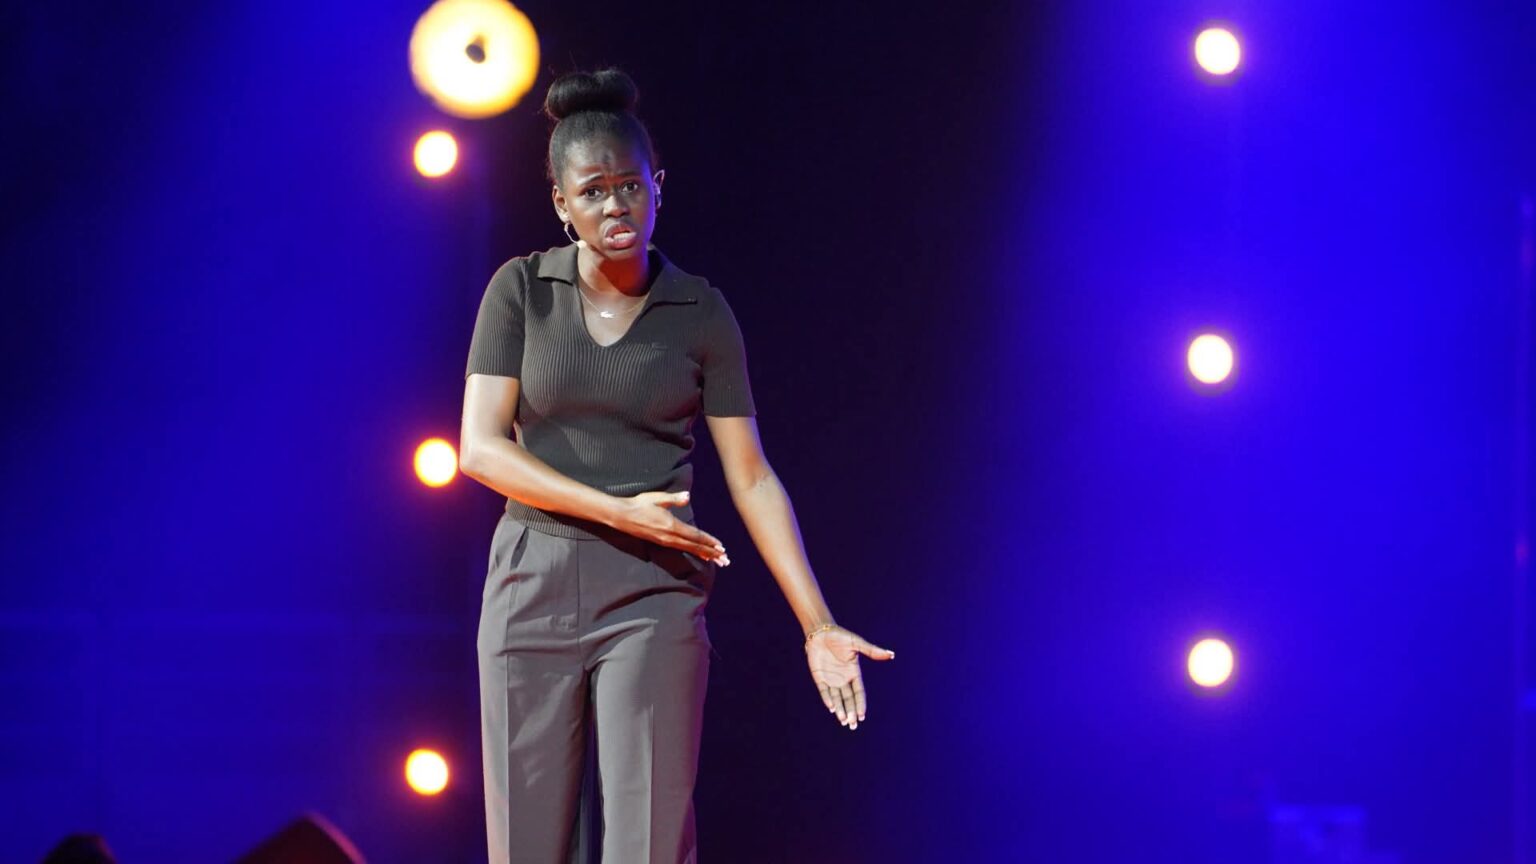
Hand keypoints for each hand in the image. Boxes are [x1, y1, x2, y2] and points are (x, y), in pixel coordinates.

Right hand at [612, 490, 730, 564]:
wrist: (621, 516)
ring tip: (716, 560)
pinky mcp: (660, 542)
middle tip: (725, 560)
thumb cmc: (639, 504)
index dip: (709, 541)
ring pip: (688, 549)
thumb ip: (674, 499)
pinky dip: (693, 552)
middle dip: (711, 553)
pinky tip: (698, 554)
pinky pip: (681, 549)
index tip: (721, 547)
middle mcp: (670, 537)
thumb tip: (687, 496)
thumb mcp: (657, 498)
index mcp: (671, 526)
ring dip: (704, 554)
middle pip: (694, 546)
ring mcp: (665, 541)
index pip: (695, 535)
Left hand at [805, 626, 894, 729]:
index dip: (860, 703)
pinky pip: (824, 691)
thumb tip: (891, 654)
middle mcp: (843, 679)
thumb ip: (872, 651)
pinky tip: (831, 708)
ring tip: (843, 721)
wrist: (821, 631)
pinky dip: (827, 699)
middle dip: (851, 712)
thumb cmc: (840, 636)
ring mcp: (831, 679)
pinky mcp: (819, 677)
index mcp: (854, 673)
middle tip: (853, 725)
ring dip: (840, 710)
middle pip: (849, 699)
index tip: (862, 715)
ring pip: (837, 698)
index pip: (859, 692)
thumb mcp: (857, 644)